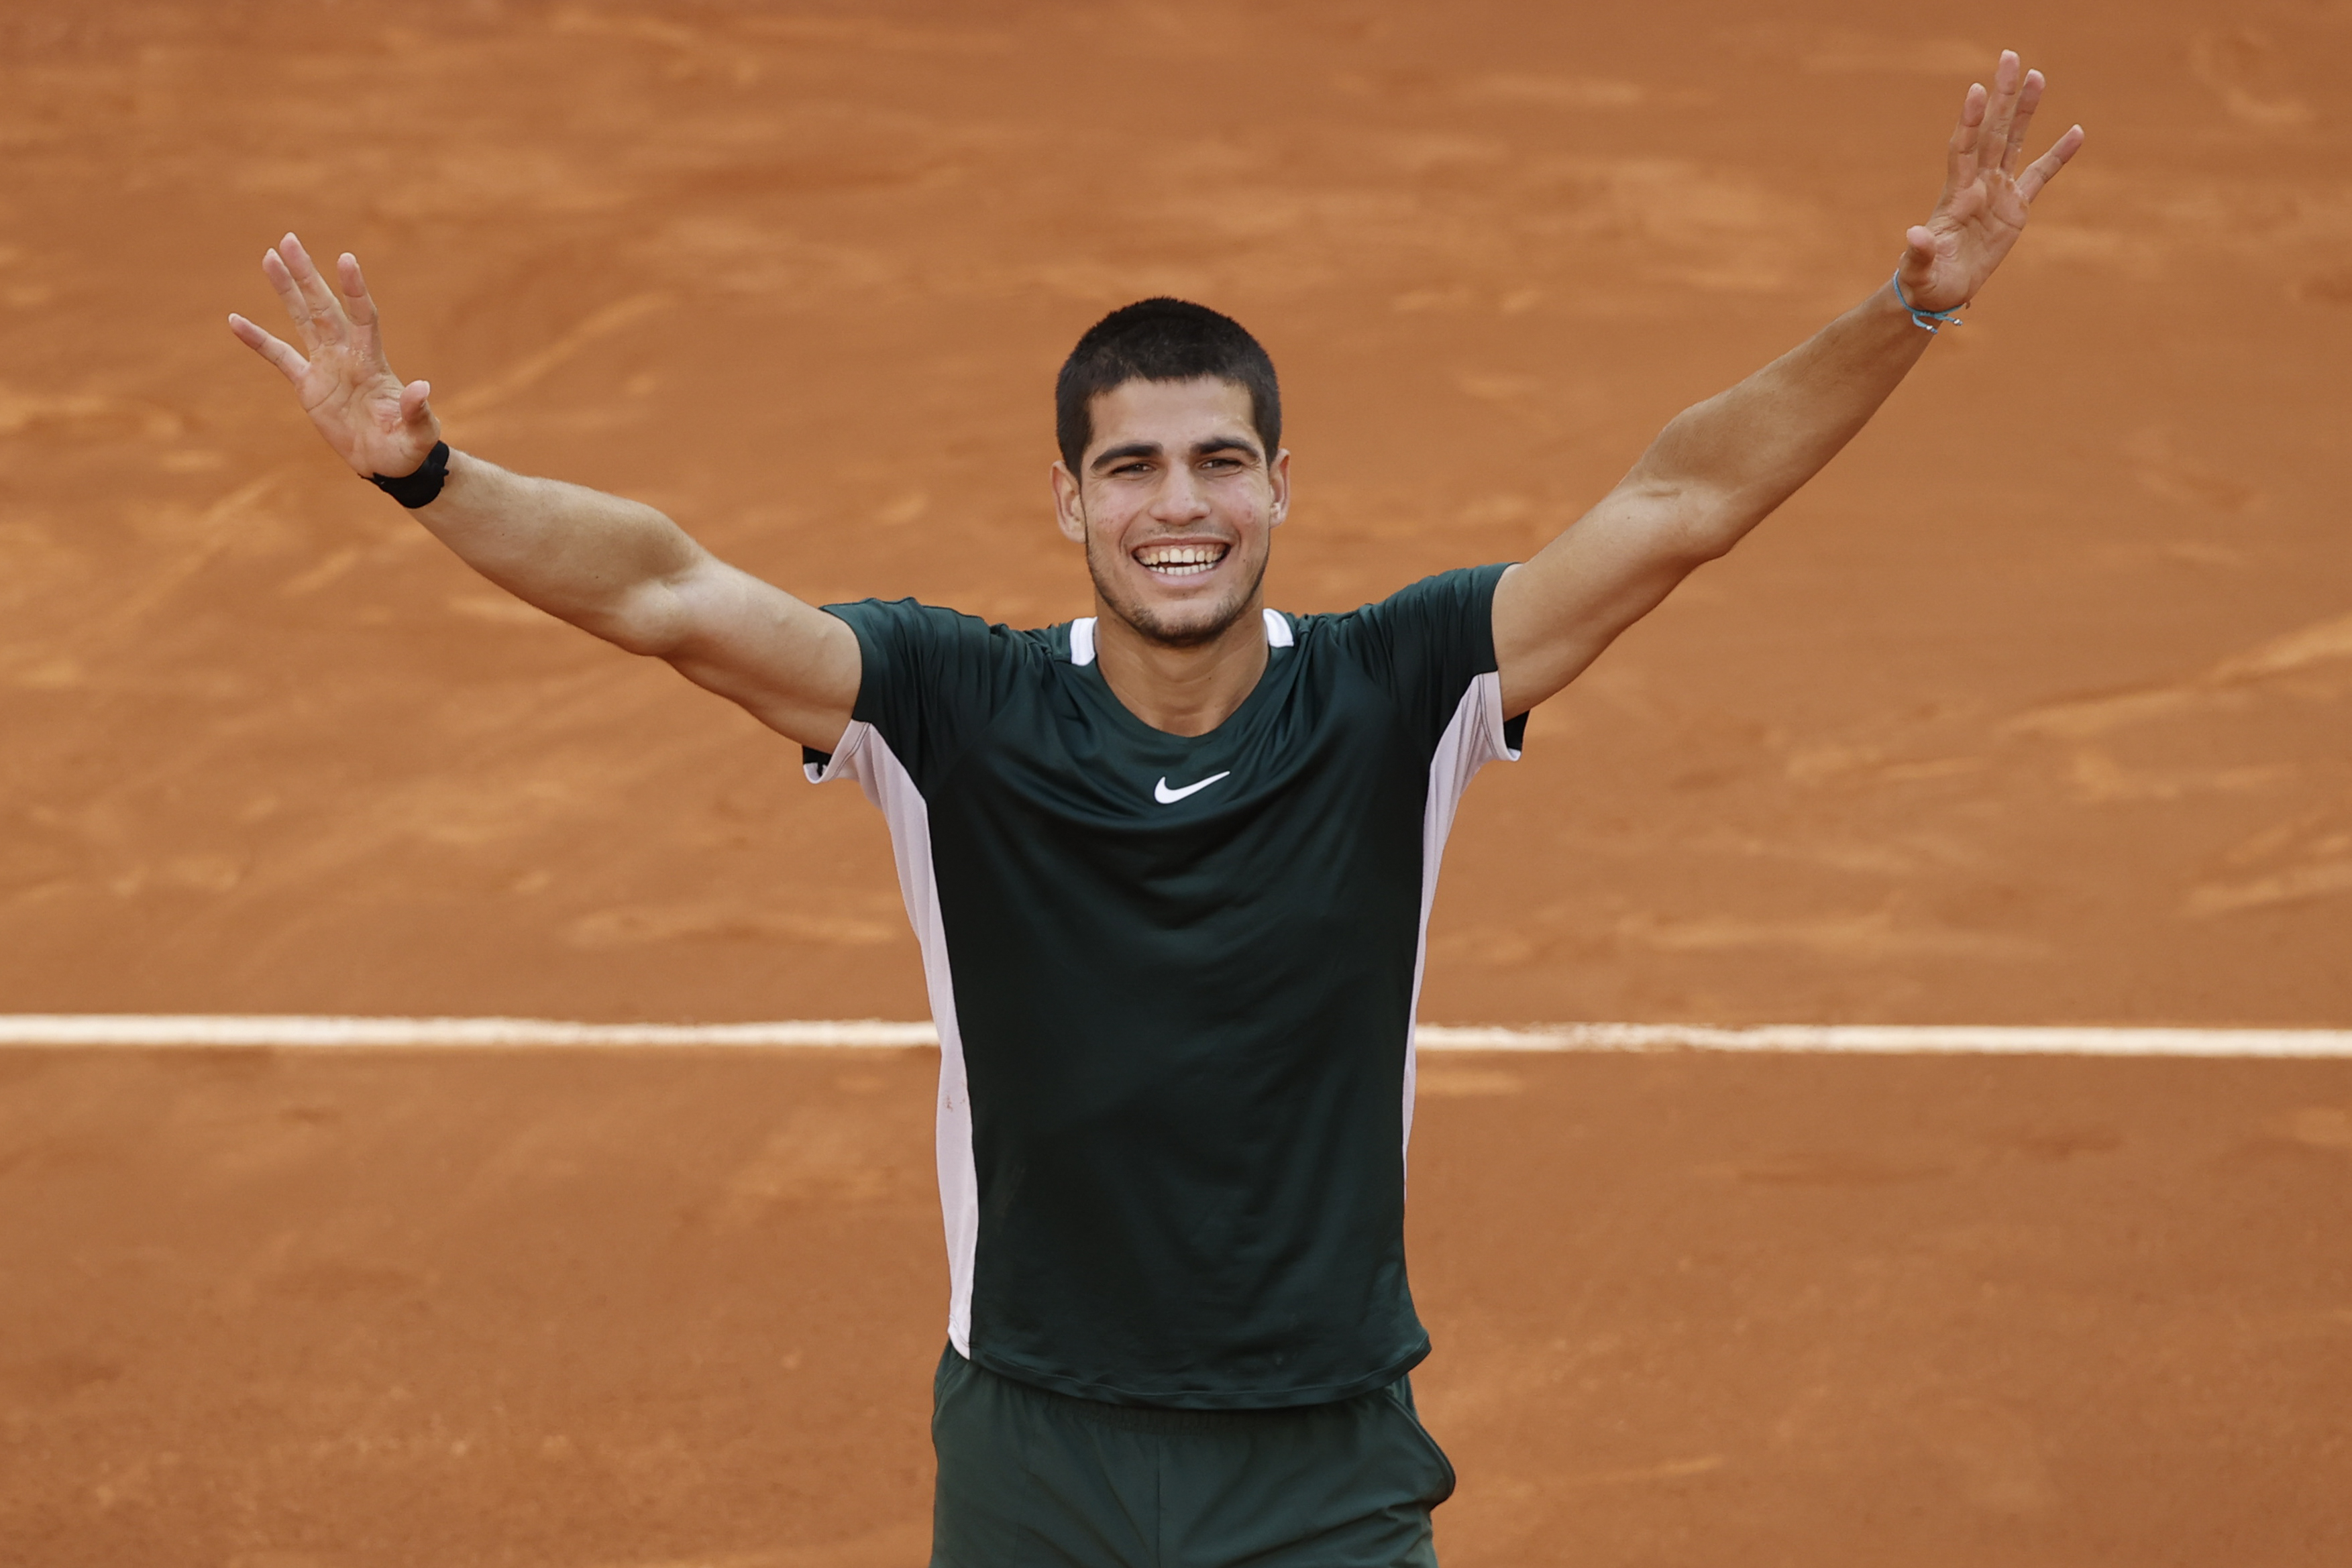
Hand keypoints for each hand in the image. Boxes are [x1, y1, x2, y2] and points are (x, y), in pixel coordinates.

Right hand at [228, 234, 440, 477]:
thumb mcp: (419, 432)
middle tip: (289, 239)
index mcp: (373, 362)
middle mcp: (347, 355)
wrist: (387, 463)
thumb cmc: (407, 446)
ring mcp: (326, 366)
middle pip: (324, 306)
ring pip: (302, 319)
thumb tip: (422, 387)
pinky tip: (235, 321)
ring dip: (286, 290)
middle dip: (307, 275)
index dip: (355, 290)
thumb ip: (417, 411)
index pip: (364, 317)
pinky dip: (258, 340)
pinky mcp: (307, 385)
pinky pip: (278, 356)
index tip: (346, 259)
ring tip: (270, 256)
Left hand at [1899, 51, 2084, 314]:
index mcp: (1955, 195)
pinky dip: (2058, 155)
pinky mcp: (2015, 207)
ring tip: (2037, 76)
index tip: (1978, 89)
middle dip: (2002, 97)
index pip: (1963, 148)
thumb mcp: (1919, 270)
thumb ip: (1918, 253)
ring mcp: (1997, 192)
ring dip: (2025, 111)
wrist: (1939, 290)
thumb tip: (1913, 235)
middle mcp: (1977, 185)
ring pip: (2014, 143)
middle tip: (2010, 58)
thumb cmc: (1924, 279)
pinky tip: (2076, 132)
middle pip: (1992, 132)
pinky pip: (2040, 175)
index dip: (1970, 120)